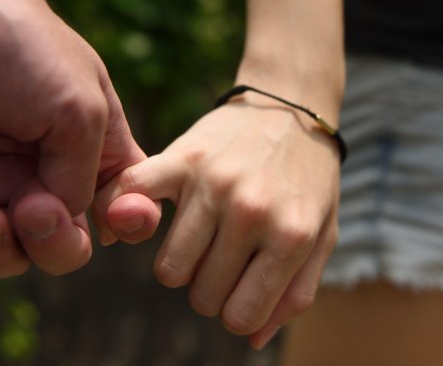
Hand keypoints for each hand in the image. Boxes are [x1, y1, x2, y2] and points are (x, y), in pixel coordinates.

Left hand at [0, 0, 159, 278]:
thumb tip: (62, 221)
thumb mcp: (76, 103)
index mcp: (93, 139)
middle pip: (64, 243)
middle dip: (55, 246)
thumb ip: (83, 175)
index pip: (124, 202)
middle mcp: (42, 164)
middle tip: (30, 209)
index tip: (117, 217)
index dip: (129, 222)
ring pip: (5, 253)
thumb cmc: (11, 35)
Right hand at [94, 95, 339, 349]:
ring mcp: (212, 183)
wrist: (293, 104)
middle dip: (213, 287)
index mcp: (291, 236)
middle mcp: (250, 211)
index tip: (244, 288)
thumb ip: (295, 293)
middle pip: (202, 297)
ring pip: (170, 269)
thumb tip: (251, 338)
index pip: (240, 317)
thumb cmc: (309, 179)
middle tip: (228, 257)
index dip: (239, 311)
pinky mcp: (181, 157)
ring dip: (183, 264)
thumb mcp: (322, 235)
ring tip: (203, 238)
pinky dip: (120, 217)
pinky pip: (130, 198)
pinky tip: (136, 225)